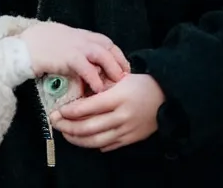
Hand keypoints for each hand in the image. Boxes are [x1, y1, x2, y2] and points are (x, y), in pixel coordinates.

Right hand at [20, 22, 129, 93]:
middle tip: (125, 78)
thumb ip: (75, 49)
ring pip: (103, 55)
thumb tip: (86, 63)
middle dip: (119, 62)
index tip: (123, 67)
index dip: (117, 54)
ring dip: (112, 69)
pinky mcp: (69, 57)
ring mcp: (76, 46)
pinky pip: (87, 68)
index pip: (106, 42)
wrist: (25, 46)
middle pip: (108, 48)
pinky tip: (99, 89)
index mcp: (81, 34)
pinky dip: (95, 78)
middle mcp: (82, 38)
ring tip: (118, 83)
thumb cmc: (40, 45)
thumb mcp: (62, 42)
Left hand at [49, 73, 165, 151]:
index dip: (71, 111)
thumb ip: (102, 85)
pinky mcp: (130, 139)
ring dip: (77, 139)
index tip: (58, 111)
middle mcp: (121, 116)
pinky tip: (84, 139)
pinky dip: (93, 144)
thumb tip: (80, 92)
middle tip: (56, 124)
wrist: (166, 98)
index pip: (88, 107)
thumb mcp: (121, 78)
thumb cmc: (141, 84)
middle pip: (88, 127)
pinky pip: (107, 146)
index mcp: (118, 97)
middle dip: (68, 127)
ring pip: (95, 141)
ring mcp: (126, 130)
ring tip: (66, 134)